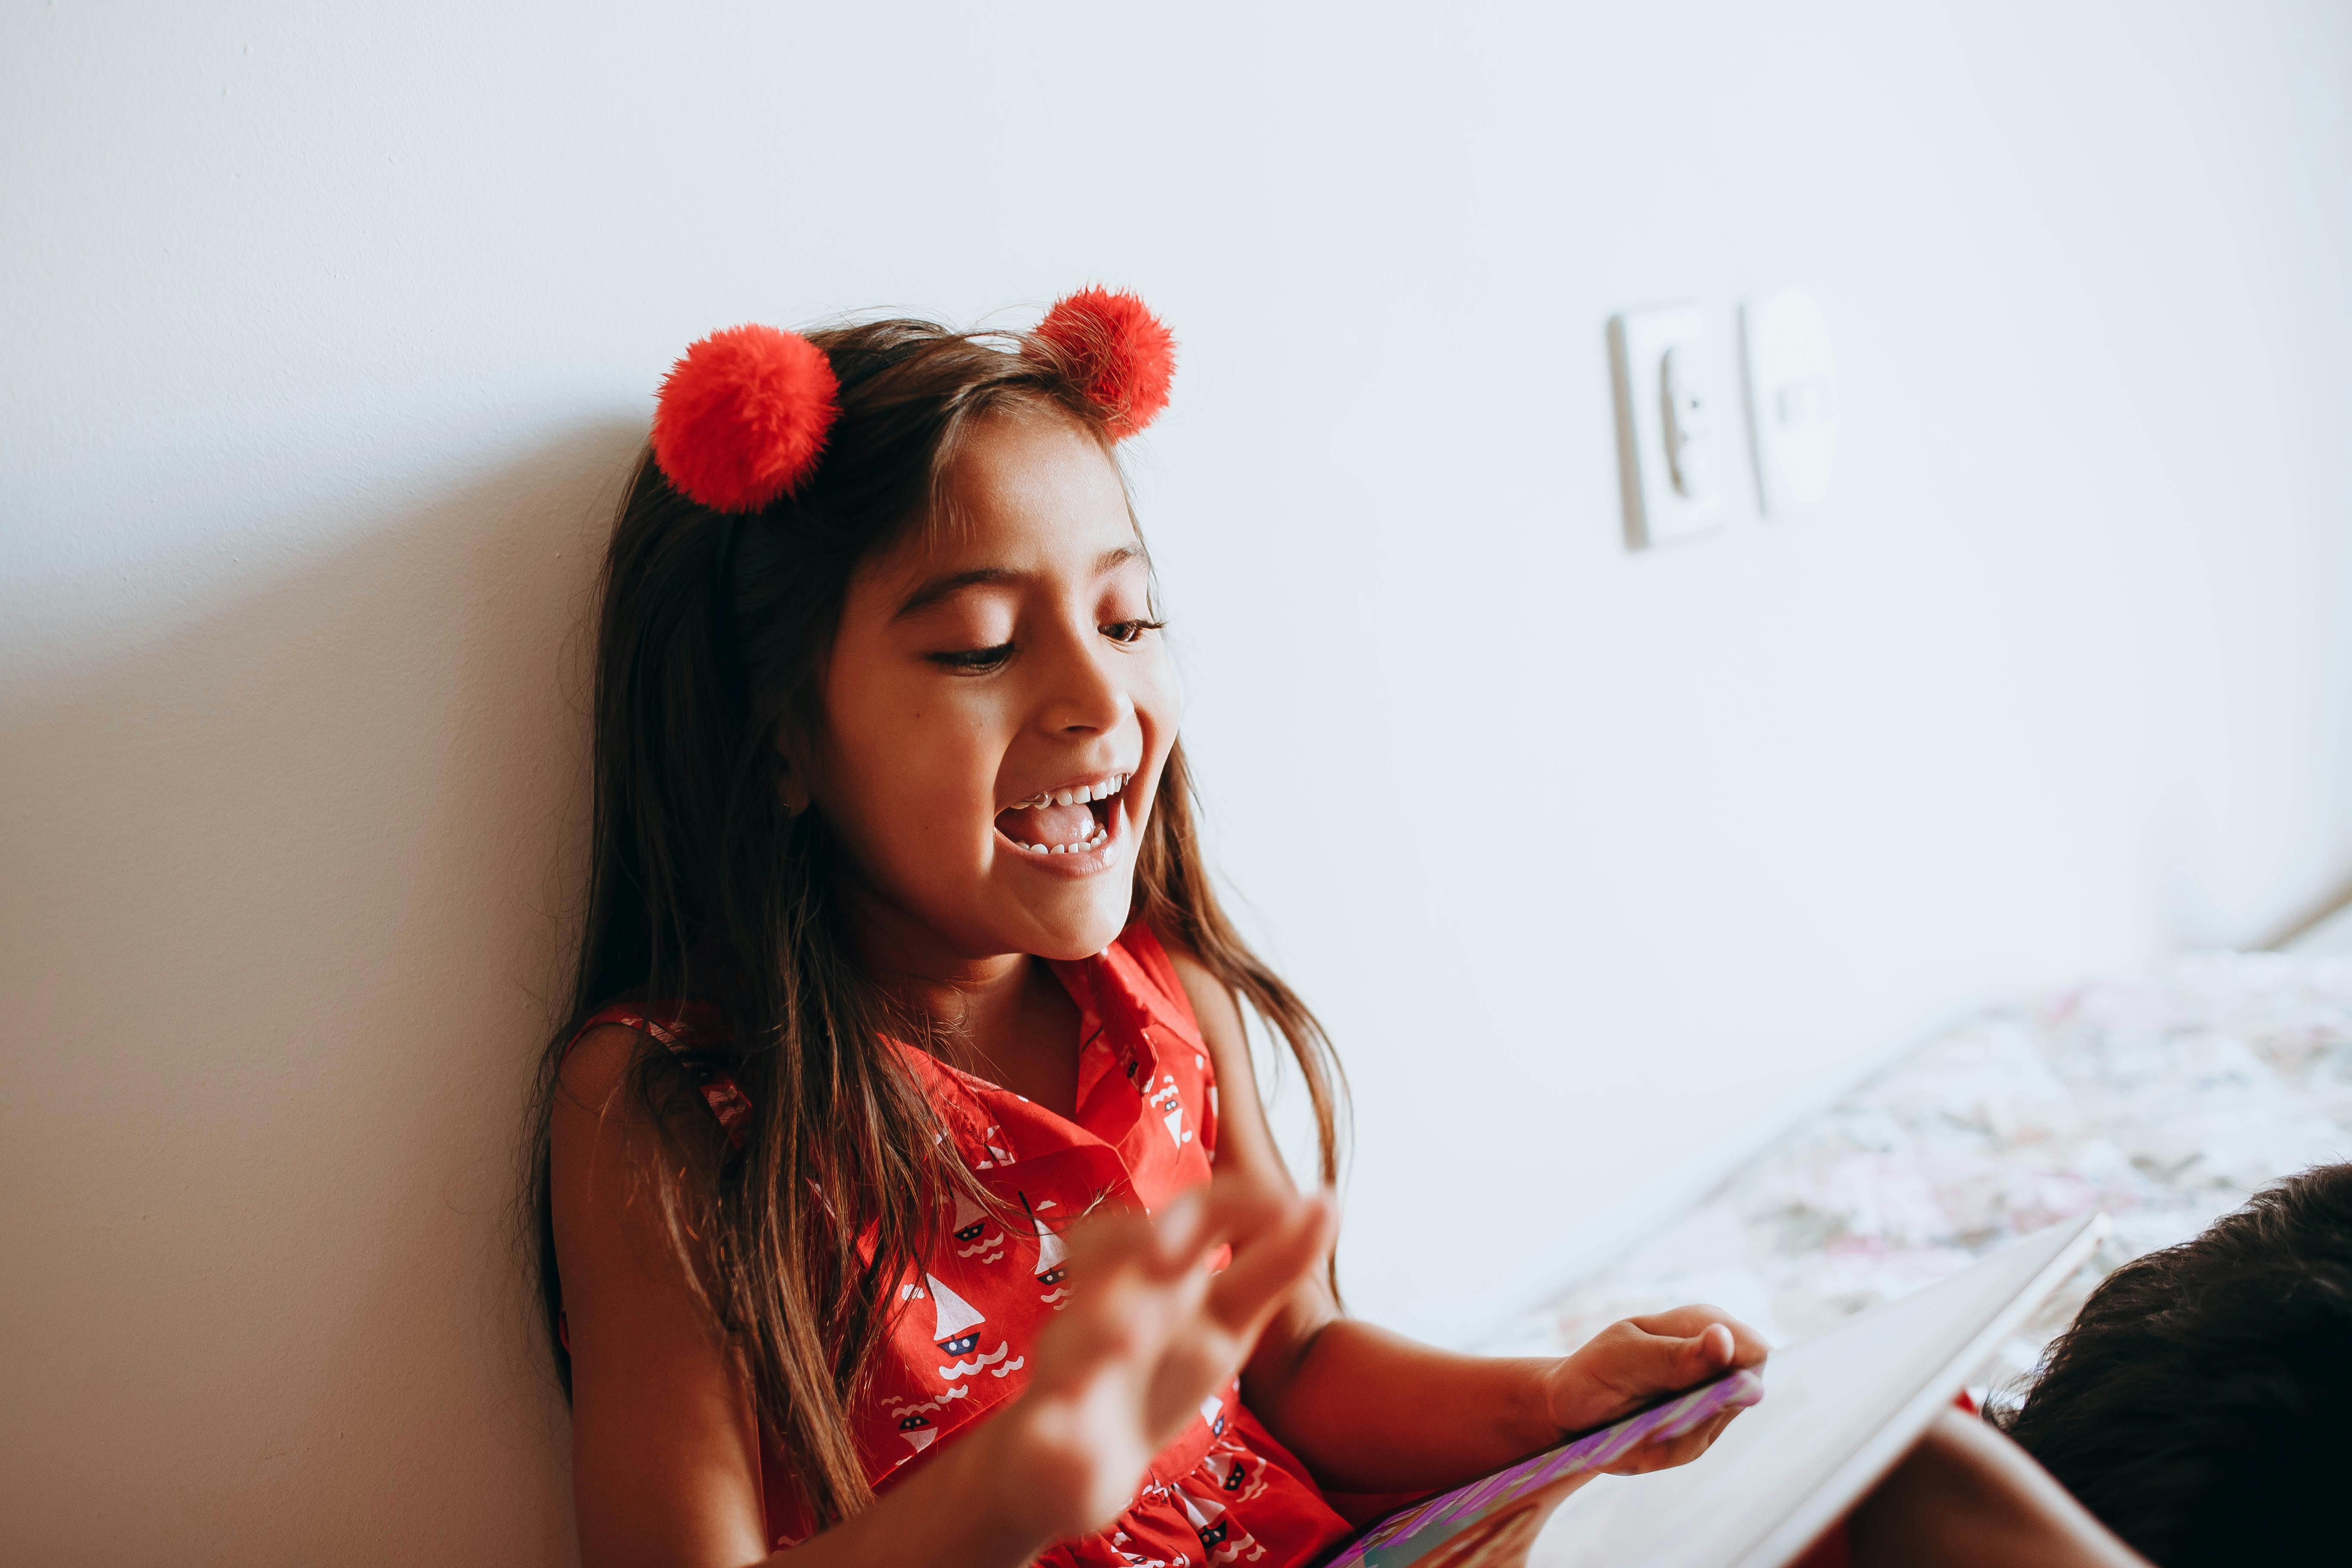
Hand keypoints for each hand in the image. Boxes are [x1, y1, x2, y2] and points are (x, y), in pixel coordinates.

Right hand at [991, 1179, 1336, 1544]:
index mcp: (1171, 1280)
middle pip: (1124, 1255)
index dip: (1236, 1204)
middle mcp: (1118, 1305)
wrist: (1073, 1456)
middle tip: (1170, 1248)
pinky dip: (1058, 1434)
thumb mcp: (1226, 1322)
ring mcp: (1074, 1366)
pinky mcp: (1048, 1433)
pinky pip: (1047, 1430)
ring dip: (1097, 1328)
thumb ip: (1274, 1266)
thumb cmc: (1161, 1371)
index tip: (1287, 1204)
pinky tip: (1072, 1441)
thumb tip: (1328, 1199)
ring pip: (1077, 1335)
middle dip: (1142, 1242)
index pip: (1200, 1218)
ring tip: (1128, 1335)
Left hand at [1541, 1304, 1767, 1474]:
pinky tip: (1634, 1433)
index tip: (1688, 1388)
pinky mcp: (1699, 1432)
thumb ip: (1679, 1354)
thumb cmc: (1594, 1370)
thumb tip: (1726, 1339)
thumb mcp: (1627, 1357)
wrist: (1570, 1407)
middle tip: (1645, 1409)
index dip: (1733, 1376)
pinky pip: (1689, 1449)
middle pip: (1738, 1399)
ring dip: (1666, 1436)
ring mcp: (1711, 1399)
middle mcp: (1717, 1361)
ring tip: (1631, 1419)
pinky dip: (1656, 1450)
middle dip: (1690, 1416)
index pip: (1753, 1351)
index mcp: (1703, 1323)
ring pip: (1708, 1431)